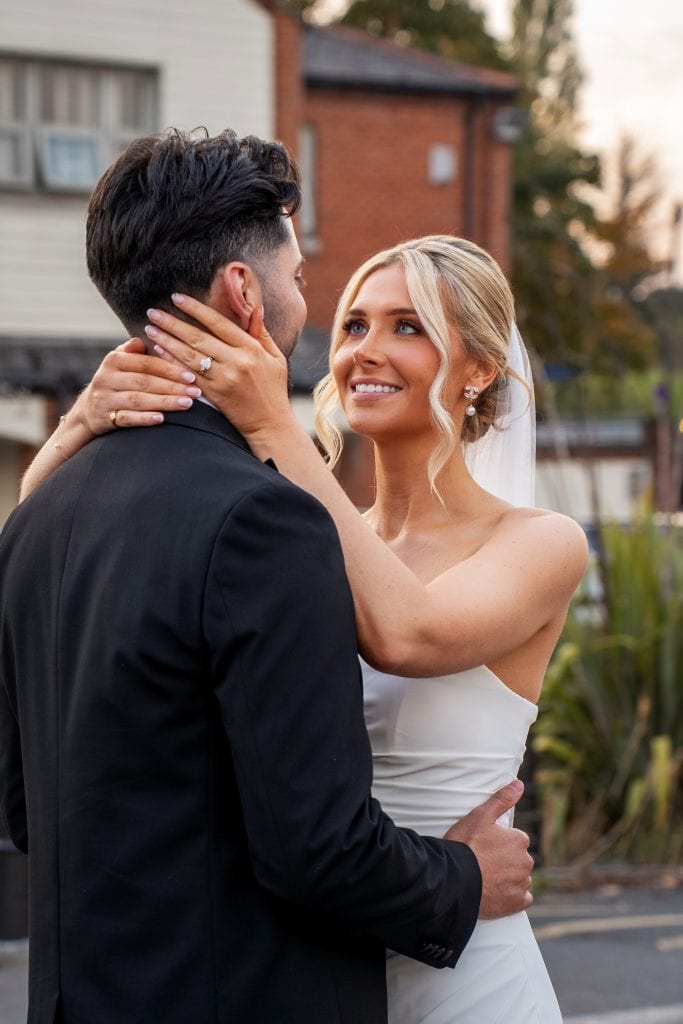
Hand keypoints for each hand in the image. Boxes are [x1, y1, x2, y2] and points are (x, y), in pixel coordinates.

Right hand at [79, 338, 201, 433]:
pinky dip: (144, 419)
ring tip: (186, 404)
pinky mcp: (104, 418)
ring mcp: (104, 399)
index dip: (169, 369)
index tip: (191, 375)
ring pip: (138, 400)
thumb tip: (141, 339)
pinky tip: (162, 419)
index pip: (145, 363)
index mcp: (113, 360)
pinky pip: (127, 419)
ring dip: (164, 402)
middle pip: (144, 382)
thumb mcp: (120, 363)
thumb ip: (133, 352)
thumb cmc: (115, 382)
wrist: (89, 410)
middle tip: (195, 392)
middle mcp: (106, 378)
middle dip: (172, 387)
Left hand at [144, 296, 292, 438]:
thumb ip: (262, 332)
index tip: (177, 298)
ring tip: (150, 329)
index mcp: (251, 349)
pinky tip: (159, 352)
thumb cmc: (274, 389)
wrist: (270, 424)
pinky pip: (188, 375)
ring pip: (189, 356)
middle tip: (153, 312)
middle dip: (172, 323)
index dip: (196, 309)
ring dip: (166, 341)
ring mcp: (223, 379)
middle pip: (198, 338)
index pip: (218, 323)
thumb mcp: (275, 357)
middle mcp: (236, 362)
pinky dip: (172, 362)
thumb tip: (256, 307)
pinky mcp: (214, 395)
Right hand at [445, 779, 532, 918]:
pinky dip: (514, 897)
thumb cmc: (465, 845)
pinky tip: (499, 893)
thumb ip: (502, 799)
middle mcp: (526, 861)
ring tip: (486, 878)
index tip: (485, 847)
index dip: (500, 843)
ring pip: (520, 878)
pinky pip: (523, 899)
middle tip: (483, 863)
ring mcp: (522, 883)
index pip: (516, 840)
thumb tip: (519, 784)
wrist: (454, 880)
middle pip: (519, 860)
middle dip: (506, 861)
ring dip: (509, 878)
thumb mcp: (480, 816)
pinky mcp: (517, 903)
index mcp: (519, 840)